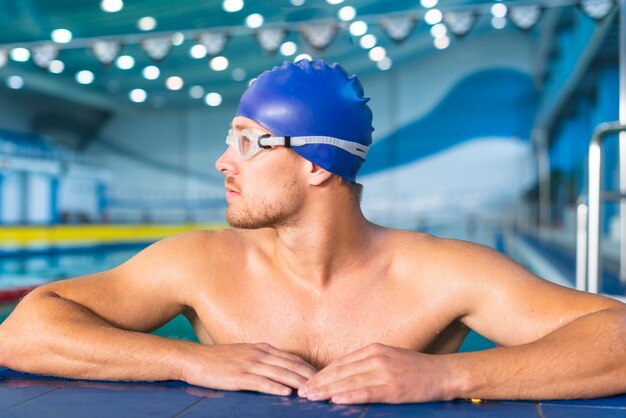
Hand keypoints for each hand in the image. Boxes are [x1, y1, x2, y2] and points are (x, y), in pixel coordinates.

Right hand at [182, 342, 316, 395]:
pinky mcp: (238, 376)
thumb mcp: (244, 353)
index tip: (322, 377)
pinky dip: (276, 387)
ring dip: (298, 383)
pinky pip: (261, 382)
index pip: (292, 358)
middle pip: (291, 365)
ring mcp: (249, 364)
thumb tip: (278, 367)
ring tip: (312, 392)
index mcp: (262, 348)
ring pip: (280, 373)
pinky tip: (287, 393)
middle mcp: (259, 354)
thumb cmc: (218, 359)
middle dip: (309, 376)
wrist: (193, 359)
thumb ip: (262, 359)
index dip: (308, 367)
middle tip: (324, 386)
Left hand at [299, 343, 456, 403]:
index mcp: (373, 350)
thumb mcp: (389, 359)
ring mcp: (384, 372)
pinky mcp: (393, 387)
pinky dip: (349, 396)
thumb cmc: (416, 369)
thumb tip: (345, 375)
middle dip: (319, 383)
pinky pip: (366, 392)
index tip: (307, 383)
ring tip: (311, 398)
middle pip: (340, 371)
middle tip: (301, 392)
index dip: (321, 374)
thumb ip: (368, 364)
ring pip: (349, 382)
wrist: (443, 374)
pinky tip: (335, 400)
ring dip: (327, 391)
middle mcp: (376, 358)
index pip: (340, 363)